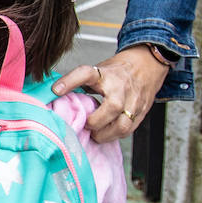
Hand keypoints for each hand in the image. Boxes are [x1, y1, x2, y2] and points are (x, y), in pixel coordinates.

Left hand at [51, 45, 169, 143]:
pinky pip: (128, 131)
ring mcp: (133, 101)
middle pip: (111, 107)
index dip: (69, 81)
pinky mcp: (141, 113)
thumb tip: (56, 95)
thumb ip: (80, 83)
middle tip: (84, 123)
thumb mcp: (97, 71)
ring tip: (94, 133)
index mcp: (105, 74)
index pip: (85, 73)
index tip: (56, 90)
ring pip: (122, 125)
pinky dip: (114, 135)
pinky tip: (106, 133)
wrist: (146, 66)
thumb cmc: (116, 71)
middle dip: (94, 121)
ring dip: (104, 134)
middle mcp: (120, 87)